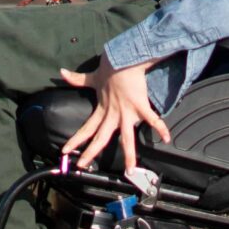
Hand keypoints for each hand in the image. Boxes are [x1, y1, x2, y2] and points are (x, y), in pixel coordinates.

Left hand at [57, 55, 169, 175]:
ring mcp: (127, 111)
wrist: (123, 58)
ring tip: (130, 170)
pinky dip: (160, 128)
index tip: (65, 151)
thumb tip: (62, 72)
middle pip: (101, 137)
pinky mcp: (140, 105)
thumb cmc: (110, 67)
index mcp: (103, 109)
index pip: (86, 128)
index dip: (76, 140)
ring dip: (129, 154)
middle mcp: (113, 114)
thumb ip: (78, 79)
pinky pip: (151, 119)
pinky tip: (167, 138)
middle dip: (91, 152)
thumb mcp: (93, 76)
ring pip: (127, 137)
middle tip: (82, 165)